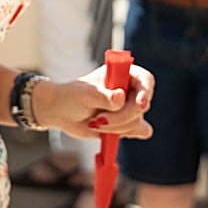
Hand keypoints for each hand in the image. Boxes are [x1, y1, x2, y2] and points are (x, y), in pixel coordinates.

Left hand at [33, 64, 153, 139]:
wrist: (62, 112)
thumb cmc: (72, 96)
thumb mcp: (87, 94)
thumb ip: (104, 97)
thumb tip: (120, 98)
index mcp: (122, 73)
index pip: (145, 79)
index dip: (146, 91)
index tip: (140, 104)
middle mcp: (129, 89)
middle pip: (142, 105)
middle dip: (122, 117)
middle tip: (99, 120)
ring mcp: (129, 106)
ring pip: (138, 121)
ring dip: (117, 127)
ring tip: (95, 122)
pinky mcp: (126, 123)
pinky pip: (140, 131)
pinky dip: (128, 133)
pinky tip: (111, 133)